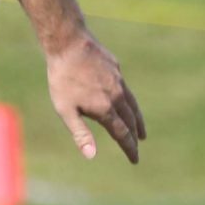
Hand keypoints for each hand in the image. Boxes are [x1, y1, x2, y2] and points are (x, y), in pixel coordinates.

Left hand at [45, 30, 144, 163]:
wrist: (69, 44)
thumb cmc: (62, 80)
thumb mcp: (65, 111)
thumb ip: (80, 134)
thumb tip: (91, 156)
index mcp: (105, 109)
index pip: (122, 135)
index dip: (129, 149)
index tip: (135, 160)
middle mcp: (117, 96)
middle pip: (131, 121)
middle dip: (135, 137)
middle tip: (138, 146)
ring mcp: (118, 81)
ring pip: (133, 105)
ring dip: (138, 120)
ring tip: (142, 131)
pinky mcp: (116, 69)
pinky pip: (126, 89)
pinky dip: (130, 101)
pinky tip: (125, 102)